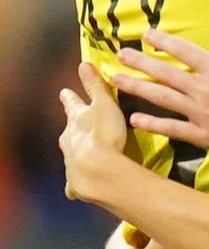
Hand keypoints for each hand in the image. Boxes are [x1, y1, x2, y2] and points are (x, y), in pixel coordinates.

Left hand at [59, 62, 126, 199]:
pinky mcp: (74, 182)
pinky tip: (78, 185)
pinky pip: (73, 181)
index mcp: (75, 120)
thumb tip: (84, 63)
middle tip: (75, 124)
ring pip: (70, 154)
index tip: (64, 92)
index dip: (69, 98)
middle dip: (71, 127)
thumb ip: (95, 86)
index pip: (71, 104)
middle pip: (68, 130)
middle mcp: (68, 139)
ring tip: (83, 153)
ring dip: (75, 152)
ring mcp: (69, 162)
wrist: (98, 171)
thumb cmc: (103, 134)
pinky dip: (76, 181)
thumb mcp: (104, 104)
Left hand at [112, 0, 208, 157]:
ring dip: (138, 88)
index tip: (146, 34)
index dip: (163, 41)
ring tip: (118, 80)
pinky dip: (153, 124)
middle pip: (165, 72)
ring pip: (163, 98)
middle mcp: (205, 89)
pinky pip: (173, 128)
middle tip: (120, 56)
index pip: (184, 50)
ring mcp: (202, 113)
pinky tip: (136, 119)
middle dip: (140, 62)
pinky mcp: (204, 135)